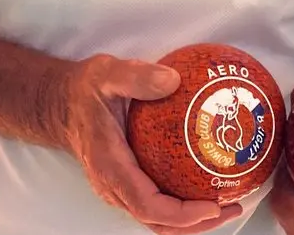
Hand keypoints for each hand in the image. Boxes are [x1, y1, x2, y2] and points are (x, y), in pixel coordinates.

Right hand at [60, 53, 240, 234]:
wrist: (61, 105)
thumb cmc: (84, 91)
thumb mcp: (107, 74)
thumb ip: (137, 76)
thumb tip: (173, 80)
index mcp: (111, 167)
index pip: (147, 205)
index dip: (181, 214)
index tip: (211, 207)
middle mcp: (114, 187)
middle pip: (157, 222)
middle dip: (196, 224)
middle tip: (232, 206)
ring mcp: (120, 189)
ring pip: (158, 218)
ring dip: (192, 219)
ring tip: (228, 201)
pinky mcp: (127, 183)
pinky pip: (157, 202)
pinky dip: (184, 203)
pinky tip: (208, 182)